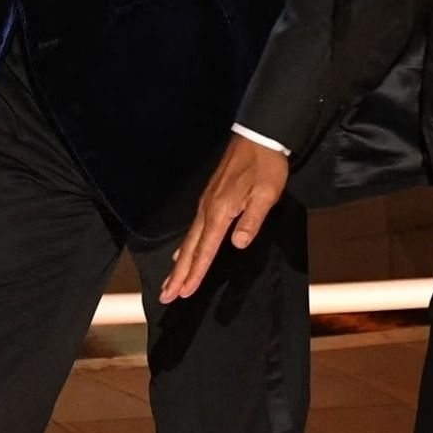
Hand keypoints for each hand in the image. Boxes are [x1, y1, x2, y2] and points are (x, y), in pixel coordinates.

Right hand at [159, 136, 288, 303]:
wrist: (258, 137)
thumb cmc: (265, 166)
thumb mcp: (266, 194)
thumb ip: (251, 220)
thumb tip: (237, 244)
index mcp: (220, 212)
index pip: (205, 250)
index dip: (195, 273)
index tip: (183, 292)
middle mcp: (207, 209)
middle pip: (190, 248)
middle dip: (178, 274)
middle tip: (166, 296)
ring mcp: (206, 203)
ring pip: (189, 239)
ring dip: (179, 263)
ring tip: (171, 281)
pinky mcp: (210, 197)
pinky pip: (193, 228)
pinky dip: (186, 245)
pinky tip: (184, 251)